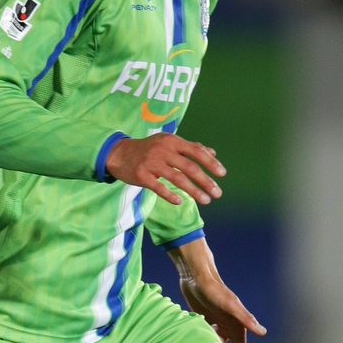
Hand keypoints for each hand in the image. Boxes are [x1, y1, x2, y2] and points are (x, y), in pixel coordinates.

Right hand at [104, 133, 224, 205]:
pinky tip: (180, 201)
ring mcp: (151, 163)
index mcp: (172, 141)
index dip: (211, 163)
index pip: (196, 151)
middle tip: (218, 193)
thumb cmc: (149, 148)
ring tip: (206, 200)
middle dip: (206, 181)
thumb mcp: (168, 143)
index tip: (222, 174)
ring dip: (194, 191)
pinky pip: (159, 187)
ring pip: (177, 179)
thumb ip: (190, 147)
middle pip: (189, 167)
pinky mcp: (141, 175)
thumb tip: (213, 152)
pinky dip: (170, 195)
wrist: (119, 154)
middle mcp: (163, 150)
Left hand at [180, 274, 266, 342]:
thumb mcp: (231, 306)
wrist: (197, 276)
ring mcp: (215, 323)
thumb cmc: (215, 290)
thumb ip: (246, 319)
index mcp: (236, 325)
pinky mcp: (203, 319)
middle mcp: (227, 325)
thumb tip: (263, 332)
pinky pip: (203, 335)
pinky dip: (201, 342)